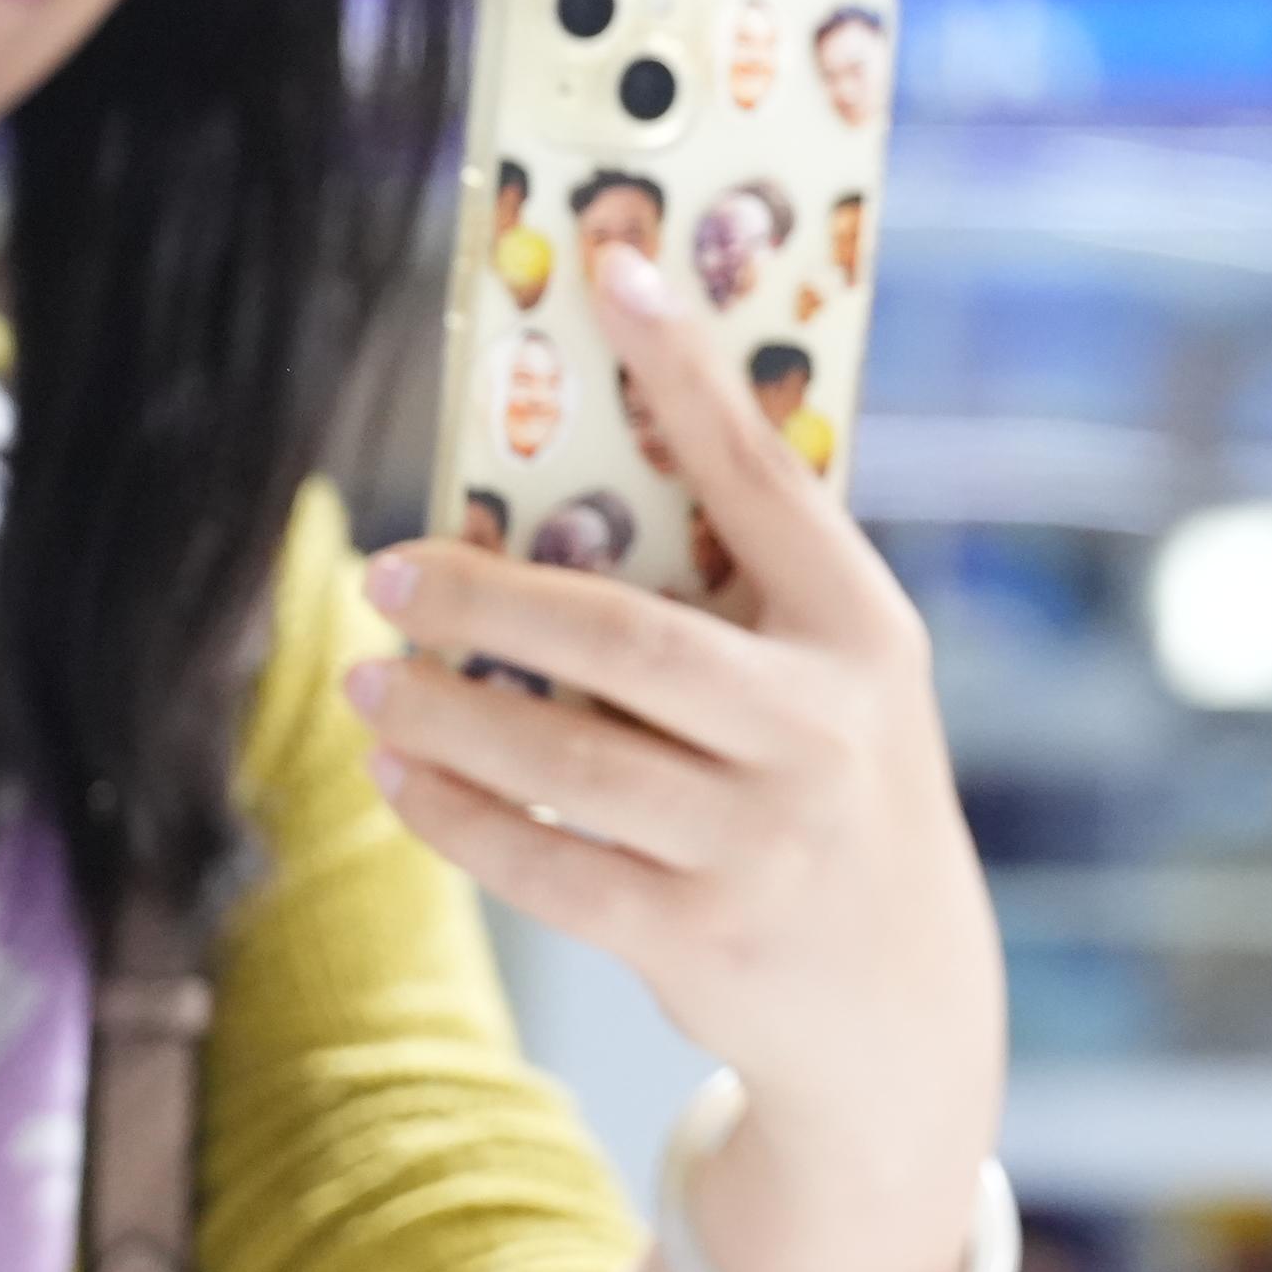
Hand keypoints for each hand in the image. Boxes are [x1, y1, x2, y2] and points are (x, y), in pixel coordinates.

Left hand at [350, 241, 1005, 1271]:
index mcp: (862, 632)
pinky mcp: (702, 937)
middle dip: (493, 599)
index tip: (613, 269)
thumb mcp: (837, 681)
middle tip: (387, 570)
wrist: (901, 1002)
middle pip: (632, 640)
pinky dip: (460, 818)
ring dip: (450, 714)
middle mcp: (825, 730)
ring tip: (370, 676)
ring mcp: (766, 841)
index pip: (767, 476)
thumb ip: (741, 595)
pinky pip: (548, 866)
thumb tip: (556, 497)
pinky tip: (402, 777)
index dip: (689, 371)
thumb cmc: (835, 791)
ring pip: (570, 760)